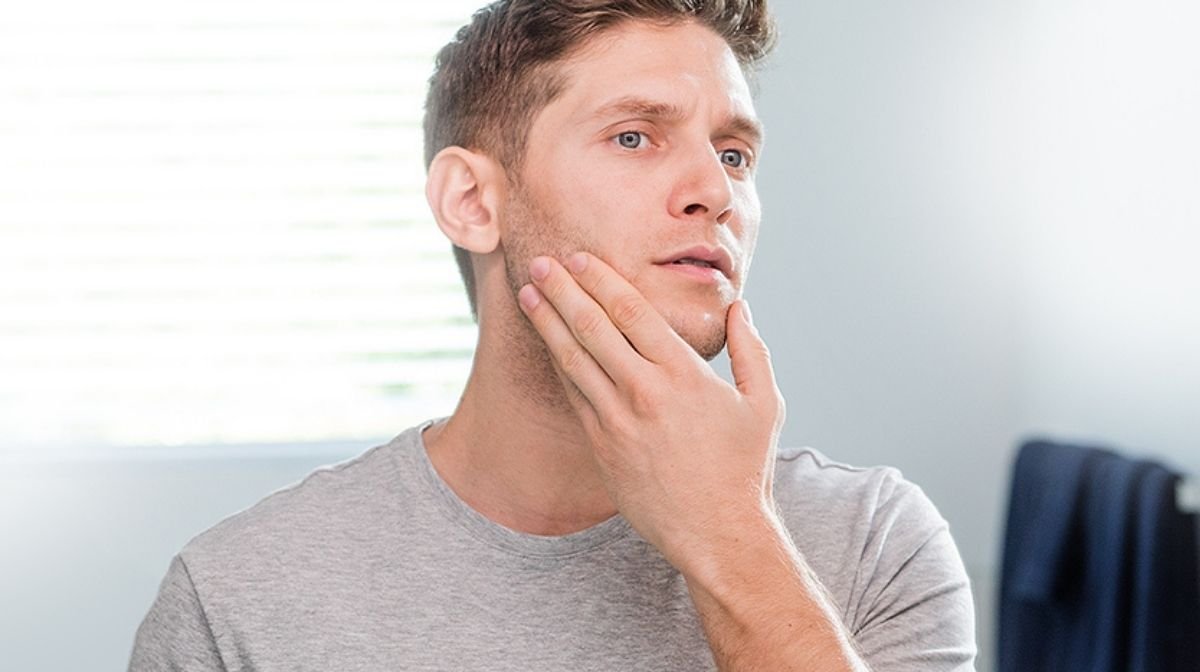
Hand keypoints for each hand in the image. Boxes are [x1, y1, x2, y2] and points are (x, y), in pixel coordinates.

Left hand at [517, 252, 785, 572]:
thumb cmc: (743, 469)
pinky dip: (558, 363)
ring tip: (528, 294)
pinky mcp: (601, 446)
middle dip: (563, 290)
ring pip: (573, 359)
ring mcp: (617, 421)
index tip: (581, 258)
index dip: (601, 280)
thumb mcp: (763, 405)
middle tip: (542, 262)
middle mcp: (644, 392)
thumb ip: (750, 351)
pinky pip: (573, 394)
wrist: (716, 534)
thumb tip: (739, 308)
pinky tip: (547, 342)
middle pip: (593, 327)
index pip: (632, 311)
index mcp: (683, 375)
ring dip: (547, 322)